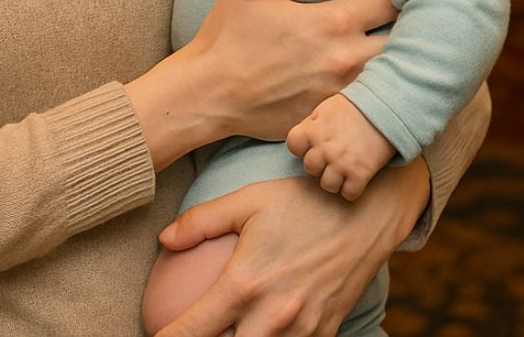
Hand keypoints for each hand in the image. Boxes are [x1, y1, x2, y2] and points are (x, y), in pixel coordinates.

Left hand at [152, 165, 428, 336]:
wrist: (368, 212)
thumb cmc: (303, 201)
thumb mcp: (248, 200)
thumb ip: (201, 221)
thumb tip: (164, 239)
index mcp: (245, 283)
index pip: (193, 329)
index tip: (155, 335)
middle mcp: (271, 315)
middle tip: (195, 333)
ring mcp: (301, 329)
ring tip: (229, 331)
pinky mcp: (325, 332)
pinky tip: (260, 331)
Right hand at [174, 0, 397, 145]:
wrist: (207, 96)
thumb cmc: (227, 38)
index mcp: (333, 22)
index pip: (394, 1)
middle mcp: (346, 60)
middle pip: (407, 42)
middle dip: (415, 27)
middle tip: (417, 15)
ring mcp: (343, 94)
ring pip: (396, 77)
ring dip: (402, 60)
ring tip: (408, 47)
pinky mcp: (334, 117)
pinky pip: (373, 106)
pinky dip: (382, 92)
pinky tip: (382, 82)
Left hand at [286, 95, 394, 201]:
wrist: (387, 107)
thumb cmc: (355, 106)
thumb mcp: (327, 108)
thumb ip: (312, 124)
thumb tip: (304, 137)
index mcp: (314, 130)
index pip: (293, 145)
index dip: (301, 146)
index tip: (311, 145)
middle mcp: (325, 148)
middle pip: (310, 168)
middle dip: (320, 164)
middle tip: (331, 158)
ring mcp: (342, 163)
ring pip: (327, 185)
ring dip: (334, 180)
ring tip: (343, 171)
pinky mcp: (361, 173)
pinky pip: (349, 194)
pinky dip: (352, 190)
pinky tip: (356, 179)